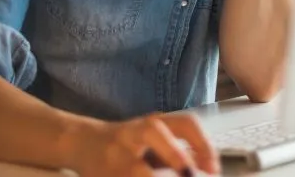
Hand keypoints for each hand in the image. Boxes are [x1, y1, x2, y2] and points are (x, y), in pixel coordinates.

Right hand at [70, 112, 219, 176]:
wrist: (81, 143)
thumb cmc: (126, 145)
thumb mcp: (154, 139)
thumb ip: (179, 151)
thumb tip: (209, 169)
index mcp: (151, 123)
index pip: (184, 123)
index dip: (203, 144)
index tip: (213, 169)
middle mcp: (132, 134)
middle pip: (154, 134)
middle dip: (177, 157)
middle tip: (191, 175)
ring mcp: (115, 156)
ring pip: (138, 170)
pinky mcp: (103, 176)